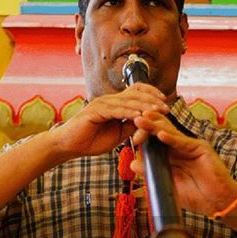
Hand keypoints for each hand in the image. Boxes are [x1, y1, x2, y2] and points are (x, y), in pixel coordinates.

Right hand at [48, 83, 168, 160]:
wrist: (70, 146)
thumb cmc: (91, 141)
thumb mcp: (118, 135)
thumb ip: (131, 127)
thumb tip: (147, 124)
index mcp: (115, 103)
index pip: (136, 92)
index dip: (151, 94)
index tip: (164, 102)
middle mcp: (109, 100)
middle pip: (135, 94)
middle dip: (152, 100)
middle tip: (166, 107)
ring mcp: (102, 103)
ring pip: (128, 101)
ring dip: (144, 106)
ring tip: (157, 110)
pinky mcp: (95, 111)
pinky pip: (116, 110)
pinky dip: (129, 112)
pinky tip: (139, 116)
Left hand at [129, 111, 236, 216]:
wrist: (218, 202)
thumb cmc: (196, 195)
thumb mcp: (168, 183)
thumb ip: (151, 173)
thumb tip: (133, 164)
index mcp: (172, 156)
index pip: (155, 142)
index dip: (143, 136)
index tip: (130, 135)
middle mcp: (181, 147)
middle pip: (161, 132)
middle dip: (147, 125)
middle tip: (133, 117)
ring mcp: (191, 146)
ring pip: (171, 133)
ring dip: (155, 126)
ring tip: (141, 120)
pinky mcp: (201, 148)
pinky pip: (183, 142)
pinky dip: (172, 139)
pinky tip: (161, 135)